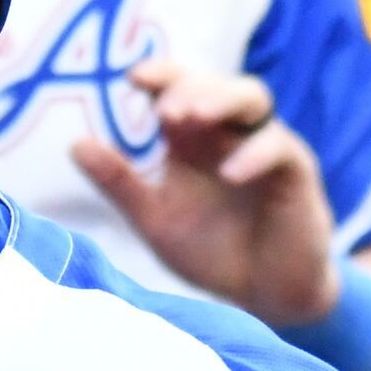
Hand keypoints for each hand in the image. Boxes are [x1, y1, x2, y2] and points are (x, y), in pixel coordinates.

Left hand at [68, 61, 336, 323]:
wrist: (264, 295)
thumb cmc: (212, 251)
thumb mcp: (155, 219)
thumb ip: (119, 183)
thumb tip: (74, 144)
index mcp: (191, 139)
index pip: (177, 88)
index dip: (160, 75)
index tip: (133, 78)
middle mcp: (227, 133)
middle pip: (214, 83)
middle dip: (189, 87)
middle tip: (165, 111)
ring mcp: (263, 147)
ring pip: (252, 98)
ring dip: (221, 100)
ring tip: (192, 117)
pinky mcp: (296, 171)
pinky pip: (279, 147)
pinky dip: (254, 155)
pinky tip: (230, 173)